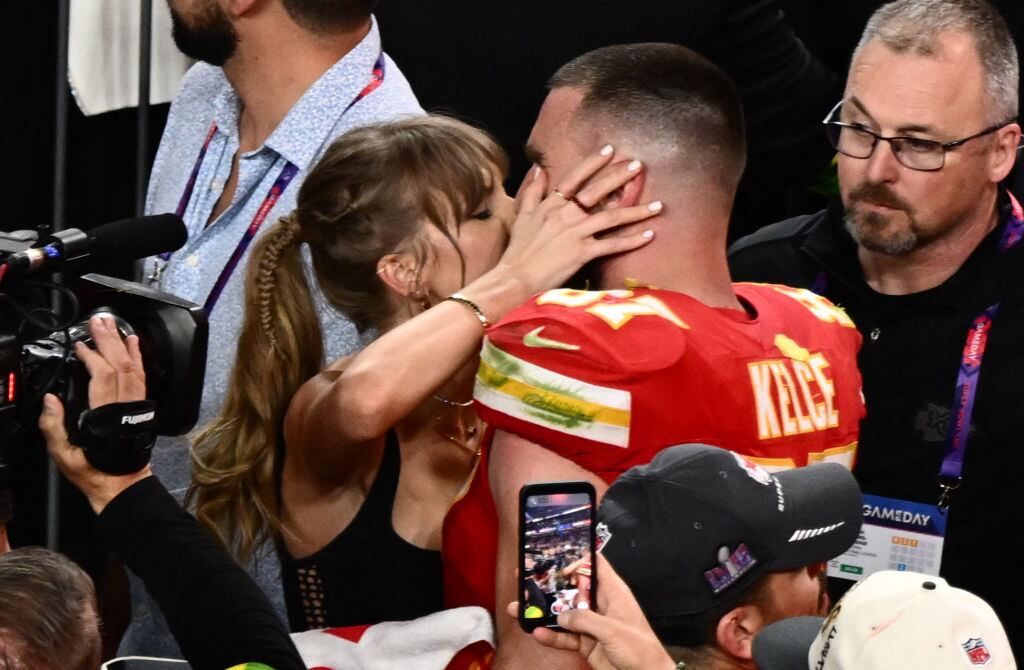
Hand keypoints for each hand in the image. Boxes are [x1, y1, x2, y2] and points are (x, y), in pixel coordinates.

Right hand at [38, 316, 151, 513]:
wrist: (122, 483)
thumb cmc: (92, 470)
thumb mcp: (64, 455)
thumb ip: (53, 427)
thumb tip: (50, 400)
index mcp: (105, 415)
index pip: (101, 376)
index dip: (92, 357)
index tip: (80, 344)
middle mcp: (124, 405)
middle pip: (119, 365)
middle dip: (108, 341)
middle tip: (98, 321)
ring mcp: (136, 404)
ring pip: (133, 368)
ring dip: (122, 344)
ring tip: (114, 325)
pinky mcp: (140, 406)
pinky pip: (141, 376)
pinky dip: (138, 357)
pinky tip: (134, 343)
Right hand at [496, 146, 661, 295]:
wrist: (515, 278)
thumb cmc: (518, 250)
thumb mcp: (521, 216)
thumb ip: (532, 191)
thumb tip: (539, 169)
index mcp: (551, 204)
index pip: (575, 177)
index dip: (593, 163)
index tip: (609, 149)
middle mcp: (565, 214)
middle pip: (597, 191)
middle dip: (619, 177)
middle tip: (638, 166)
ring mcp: (575, 233)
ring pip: (611, 217)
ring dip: (637, 210)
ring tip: (658, 204)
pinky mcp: (583, 253)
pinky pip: (612, 244)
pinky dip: (632, 240)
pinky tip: (649, 234)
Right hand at [507, 553, 675, 669]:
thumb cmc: (641, 649)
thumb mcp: (612, 630)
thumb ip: (585, 620)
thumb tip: (562, 616)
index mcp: (613, 592)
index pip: (595, 566)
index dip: (577, 560)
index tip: (557, 562)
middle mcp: (601, 605)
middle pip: (573, 590)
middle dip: (551, 586)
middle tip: (528, 580)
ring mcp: (593, 625)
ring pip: (565, 615)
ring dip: (544, 613)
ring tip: (520, 608)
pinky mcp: (587, 643)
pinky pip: (565, 637)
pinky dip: (552, 636)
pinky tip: (538, 634)